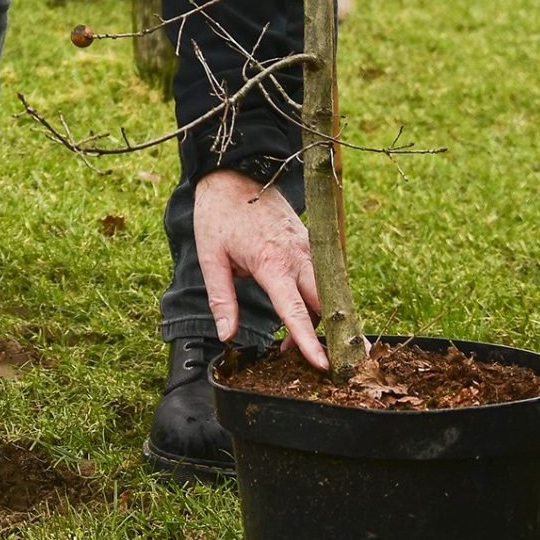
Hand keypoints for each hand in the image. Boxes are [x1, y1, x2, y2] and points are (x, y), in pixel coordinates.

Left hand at [192, 167, 325, 368]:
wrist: (234, 174)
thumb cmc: (218, 216)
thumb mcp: (210, 258)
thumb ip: (221, 299)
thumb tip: (226, 335)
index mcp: (272, 262)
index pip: (296, 310)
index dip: (308, 340)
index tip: (323, 364)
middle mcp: (299, 256)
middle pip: (325, 305)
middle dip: (328, 335)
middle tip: (318, 363)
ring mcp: (309, 248)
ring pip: (328, 293)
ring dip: (321, 319)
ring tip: (294, 345)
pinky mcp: (312, 243)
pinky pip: (324, 278)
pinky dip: (320, 300)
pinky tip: (302, 315)